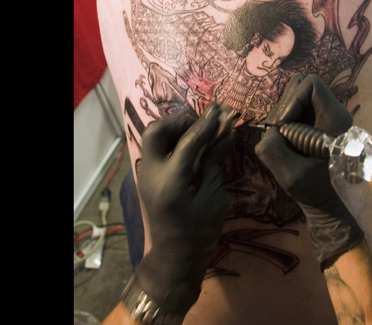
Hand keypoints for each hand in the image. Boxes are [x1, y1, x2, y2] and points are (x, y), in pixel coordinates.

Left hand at [129, 103, 234, 312]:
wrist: (175, 258)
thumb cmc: (200, 233)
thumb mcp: (213, 198)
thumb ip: (214, 163)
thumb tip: (226, 132)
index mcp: (170, 182)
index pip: (188, 142)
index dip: (206, 124)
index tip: (221, 112)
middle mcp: (151, 174)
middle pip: (157, 131)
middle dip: (180, 122)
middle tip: (202, 125)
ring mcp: (145, 175)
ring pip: (152, 137)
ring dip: (174, 129)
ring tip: (197, 134)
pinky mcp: (147, 178)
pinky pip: (155, 149)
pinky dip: (171, 141)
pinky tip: (190, 146)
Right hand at [256, 74, 362, 270]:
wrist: (329, 204)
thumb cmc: (315, 191)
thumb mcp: (290, 176)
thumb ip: (272, 150)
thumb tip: (268, 133)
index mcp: (335, 119)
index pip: (310, 84)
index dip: (292, 99)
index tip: (283, 125)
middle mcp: (333, 112)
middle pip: (301, 85)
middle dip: (284, 106)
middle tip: (280, 133)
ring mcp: (325, 116)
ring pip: (296, 95)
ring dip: (282, 114)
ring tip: (284, 140)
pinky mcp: (316, 123)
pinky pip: (294, 109)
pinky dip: (285, 121)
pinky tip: (287, 142)